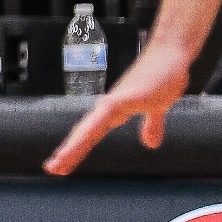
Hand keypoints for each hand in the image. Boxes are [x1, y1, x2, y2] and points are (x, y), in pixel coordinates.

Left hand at [43, 44, 193, 175]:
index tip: (61, 165)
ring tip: (59, 162)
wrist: (170, 53)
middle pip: (83, 133)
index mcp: (113, 111)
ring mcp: (116, 101)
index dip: (75, 150)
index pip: (89, 134)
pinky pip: (106, 114)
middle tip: (51, 169)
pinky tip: (85, 138)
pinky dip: (95, 127)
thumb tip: (150, 143)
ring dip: (74, 145)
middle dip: (67, 152)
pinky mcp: (127, 96)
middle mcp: (109, 107)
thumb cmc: (163, 75)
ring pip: (89, 128)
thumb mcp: (158, 108)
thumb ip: (151, 124)